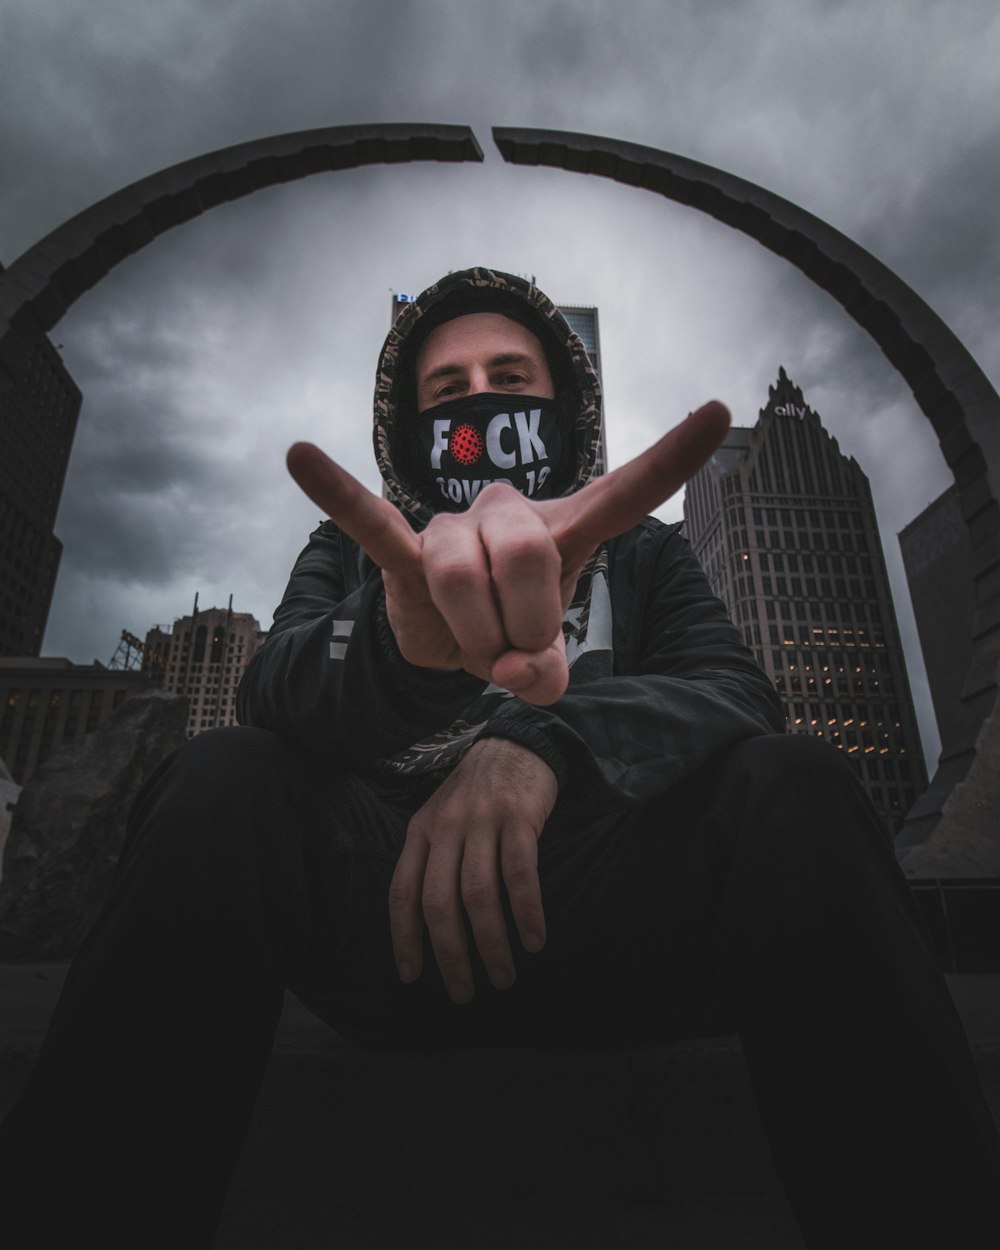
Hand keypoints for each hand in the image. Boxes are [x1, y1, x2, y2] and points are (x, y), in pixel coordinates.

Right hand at [287, 401, 730, 704]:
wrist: (445, 644)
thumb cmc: (505, 632)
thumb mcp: (540, 659)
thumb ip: (548, 670)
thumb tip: (526, 675)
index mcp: (564, 530)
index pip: (626, 492)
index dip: (672, 458)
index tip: (721, 411)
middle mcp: (510, 513)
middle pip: (527, 554)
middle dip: (526, 625)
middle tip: (518, 661)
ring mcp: (454, 528)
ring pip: (465, 575)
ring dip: (474, 637)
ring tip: (476, 654)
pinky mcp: (403, 552)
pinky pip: (371, 524)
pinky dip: (341, 499)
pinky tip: (301, 458)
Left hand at [387, 737, 556, 1002]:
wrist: (516, 743)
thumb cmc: (477, 794)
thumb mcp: (441, 819)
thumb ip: (431, 861)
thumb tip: (428, 928)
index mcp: (420, 831)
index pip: (402, 893)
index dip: (404, 938)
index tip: (412, 977)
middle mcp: (446, 828)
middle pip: (439, 903)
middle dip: (450, 955)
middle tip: (463, 993)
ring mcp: (483, 821)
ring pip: (479, 895)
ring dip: (491, 944)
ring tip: (503, 978)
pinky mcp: (519, 817)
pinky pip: (520, 875)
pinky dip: (526, 913)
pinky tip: (534, 941)